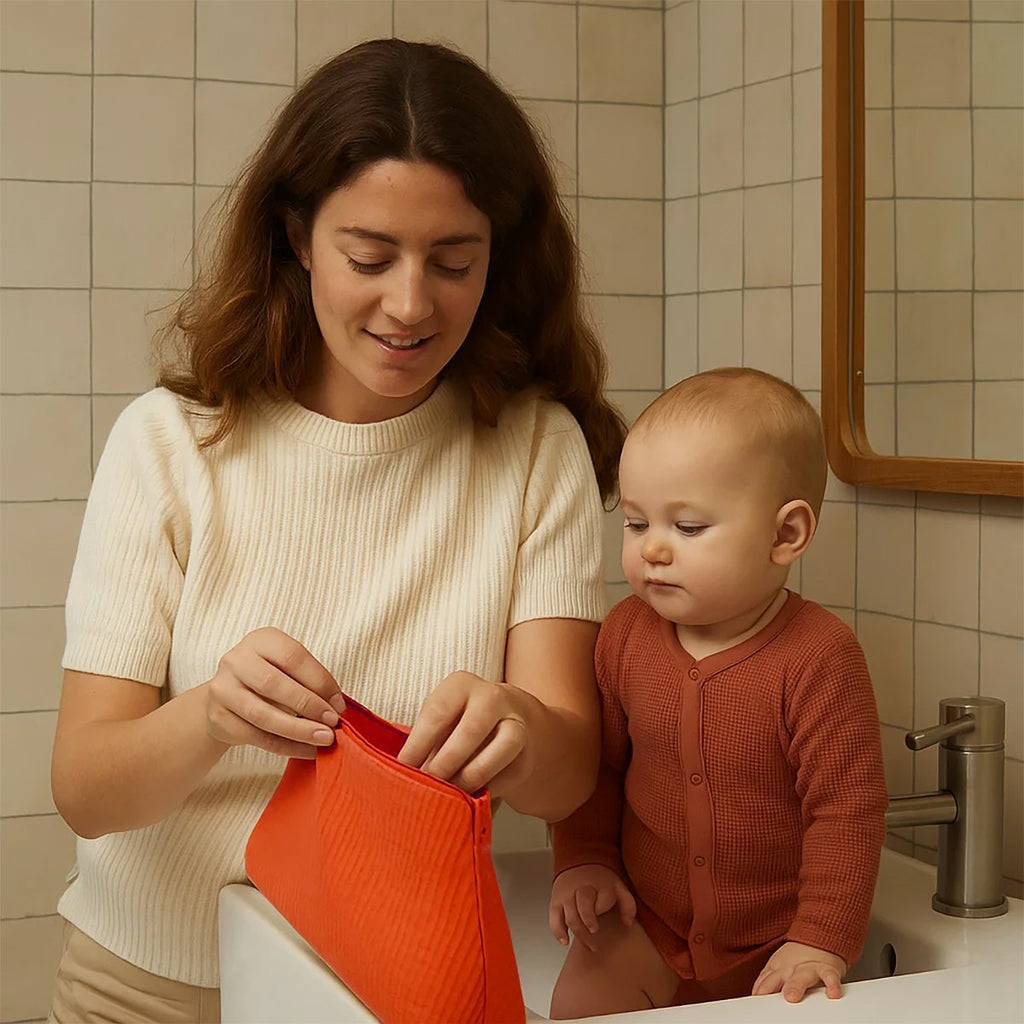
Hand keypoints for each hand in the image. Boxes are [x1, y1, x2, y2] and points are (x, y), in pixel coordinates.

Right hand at [203, 627, 345, 758]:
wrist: (226, 698)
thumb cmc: (268, 679)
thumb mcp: (287, 669)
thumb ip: (309, 681)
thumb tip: (336, 706)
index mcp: (261, 640)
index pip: (293, 657)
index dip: (319, 681)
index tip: (339, 703)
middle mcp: (237, 660)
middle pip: (274, 685)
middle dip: (309, 705)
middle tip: (332, 722)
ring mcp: (222, 689)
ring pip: (263, 715)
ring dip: (299, 730)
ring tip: (323, 738)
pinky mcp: (217, 717)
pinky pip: (256, 737)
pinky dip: (286, 746)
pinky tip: (307, 750)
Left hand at [397, 672, 530, 793]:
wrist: (511, 720)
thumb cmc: (460, 722)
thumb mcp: (441, 718)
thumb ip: (426, 740)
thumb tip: (404, 772)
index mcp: (461, 685)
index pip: (438, 712)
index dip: (418, 744)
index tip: (403, 769)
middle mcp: (492, 697)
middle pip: (471, 730)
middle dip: (446, 763)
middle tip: (428, 785)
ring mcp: (516, 723)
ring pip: (501, 749)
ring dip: (471, 776)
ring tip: (451, 794)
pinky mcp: (527, 754)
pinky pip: (509, 774)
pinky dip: (488, 789)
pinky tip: (471, 796)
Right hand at [548, 864, 636, 950]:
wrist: (579, 863)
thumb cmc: (600, 881)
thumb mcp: (618, 887)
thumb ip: (628, 905)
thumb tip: (627, 924)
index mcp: (599, 884)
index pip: (601, 898)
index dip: (602, 908)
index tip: (608, 917)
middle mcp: (581, 888)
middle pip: (583, 905)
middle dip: (588, 920)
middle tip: (594, 932)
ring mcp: (567, 895)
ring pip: (570, 915)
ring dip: (578, 932)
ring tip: (589, 945)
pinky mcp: (556, 902)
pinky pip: (554, 918)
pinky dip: (558, 931)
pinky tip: (565, 941)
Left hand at [752, 941, 845, 1001]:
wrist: (822, 935)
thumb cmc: (799, 957)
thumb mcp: (779, 965)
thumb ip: (767, 980)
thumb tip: (756, 995)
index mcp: (778, 968)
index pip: (765, 981)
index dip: (759, 991)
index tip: (755, 1001)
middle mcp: (791, 968)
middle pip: (779, 977)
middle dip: (771, 986)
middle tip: (765, 996)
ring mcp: (809, 968)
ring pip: (802, 977)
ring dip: (795, 986)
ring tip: (791, 996)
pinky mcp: (828, 969)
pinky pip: (830, 977)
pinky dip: (832, 985)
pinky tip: (832, 994)